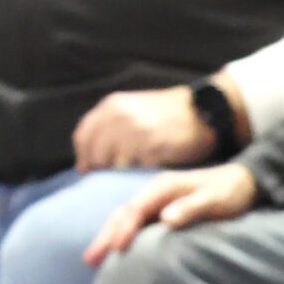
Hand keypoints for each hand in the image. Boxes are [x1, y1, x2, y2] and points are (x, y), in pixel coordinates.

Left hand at [72, 85, 230, 171]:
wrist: (202, 111)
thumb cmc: (164, 116)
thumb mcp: (132, 111)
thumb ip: (107, 131)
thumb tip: (82, 166)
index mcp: (112, 106)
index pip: (83, 138)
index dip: (85, 157)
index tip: (92, 170)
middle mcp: (121, 116)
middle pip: (96, 154)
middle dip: (102, 169)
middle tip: (116, 178)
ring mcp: (137, 131)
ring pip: (114, 165)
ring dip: (121, 175)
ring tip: (133, 176)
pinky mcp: (154, 146)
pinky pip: (137, 170)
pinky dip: (139, 176)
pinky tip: (147, 174)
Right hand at [83, 164, 257, 265]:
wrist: (240, 182)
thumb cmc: (228, 192)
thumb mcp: (214, 199)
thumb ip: (191, 207)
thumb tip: (166, 218)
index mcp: (163, 186)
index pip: (136, 209)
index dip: (124, 228)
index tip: (115, 248)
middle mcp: (154, 192)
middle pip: (123, 213)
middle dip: (105, 235)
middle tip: (90, 259)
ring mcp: (155, 201)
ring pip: (125, 218)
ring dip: (109, 236)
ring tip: (93, 258)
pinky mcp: (159, 210)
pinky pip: (134, 223)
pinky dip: (120, 235)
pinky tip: (115, 248)